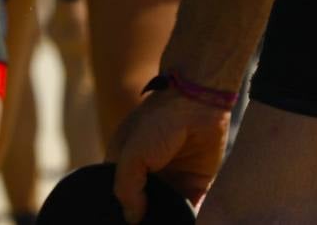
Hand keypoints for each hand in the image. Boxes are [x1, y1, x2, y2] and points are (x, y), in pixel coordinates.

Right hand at [108, 91, 229, 222]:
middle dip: (146, 218)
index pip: (120, 194)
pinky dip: (190, 218)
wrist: (197, 104)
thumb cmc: (158, 122)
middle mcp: (148, 173)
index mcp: (126, 162)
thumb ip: (126, 188)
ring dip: (168, 219)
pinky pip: (193, 207)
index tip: (127, 224)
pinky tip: (186, 223)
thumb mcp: (132, 154)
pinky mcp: (197, 183)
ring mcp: (173, 178)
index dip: (122, 209)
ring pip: (168, 209)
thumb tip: (132, 219)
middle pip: (144, 206)